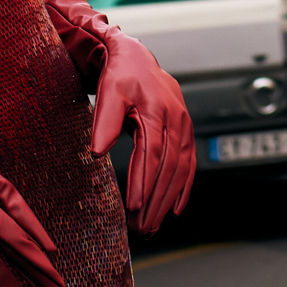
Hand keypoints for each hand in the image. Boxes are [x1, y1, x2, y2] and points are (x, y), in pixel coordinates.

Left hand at [89, 35, 194, 233]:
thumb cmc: (121, 75)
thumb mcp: (108, 92)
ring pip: (180, 170)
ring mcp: (184, 127)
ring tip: (153, 225)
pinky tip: (175, 209)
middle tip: (141, 227)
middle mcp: (176, 120)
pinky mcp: (185, 133)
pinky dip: (184, 189)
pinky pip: (188, 165)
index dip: (143, 181)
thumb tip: (97, 152)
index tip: (133, 206)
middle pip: (168, 167)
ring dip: (167, 200)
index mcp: (156, 110)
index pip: (151, 153)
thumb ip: (104, 122)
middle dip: (155, 200)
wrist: (137, 59)